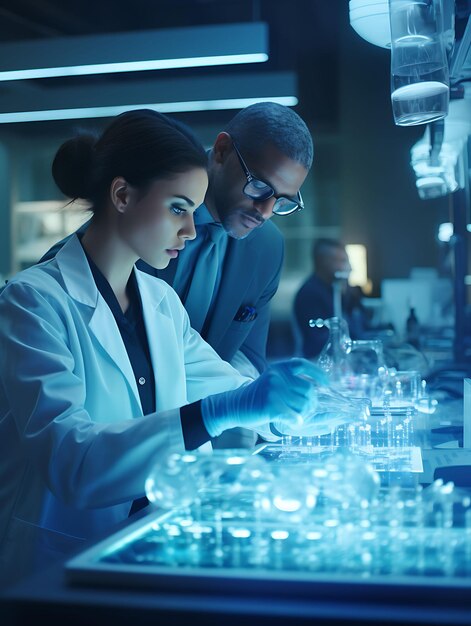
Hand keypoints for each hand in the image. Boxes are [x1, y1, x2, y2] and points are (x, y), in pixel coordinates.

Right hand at [201, 358, 327, 436]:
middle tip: (307, 411)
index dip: (317, 374)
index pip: (303, 365)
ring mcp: (274, 390)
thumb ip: (291, 380)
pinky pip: (295, 416)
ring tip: (296, 416)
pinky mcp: (271, 405)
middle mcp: (277, 376)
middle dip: (312, 403)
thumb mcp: (273, 380)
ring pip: (304, 405)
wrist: (234, 405)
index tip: (326, 384)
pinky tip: (294, 423)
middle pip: (309, 390)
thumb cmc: (258, 396)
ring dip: (303, 414)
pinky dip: (297, 421)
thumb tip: (317, 387)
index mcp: (279, 367)